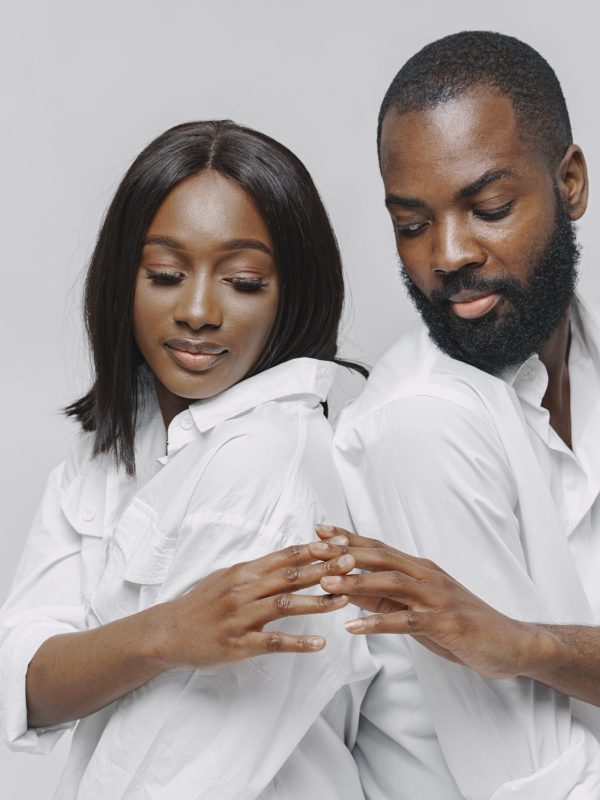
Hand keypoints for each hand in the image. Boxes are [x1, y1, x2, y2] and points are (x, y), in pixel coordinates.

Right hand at [155, 536, 353, 669]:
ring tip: (344, 600)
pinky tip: (319, 643)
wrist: (169, 631)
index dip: (314, 549)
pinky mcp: (239, 644)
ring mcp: (241, 617)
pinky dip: (298, 642)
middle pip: (290, 576)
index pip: (285, 556)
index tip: (340, 543)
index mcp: (244, 571)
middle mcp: (243, 589)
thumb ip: (259, 569)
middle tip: (352, 564)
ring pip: (284, 605)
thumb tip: (292, 557)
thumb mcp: (229, 577)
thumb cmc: (203, 603)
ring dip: (317, 602)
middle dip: (323, 569)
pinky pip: (272, 642)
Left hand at [312, 526, 540, 679]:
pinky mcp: (446, 622)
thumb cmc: (460, 625)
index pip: (378, 547)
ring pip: (391, 583)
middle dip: (345, 552)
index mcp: (420, 569)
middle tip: (312, 549)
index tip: (317, 530)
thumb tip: (349, 591)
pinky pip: (407, 622)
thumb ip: (386, 599)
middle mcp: (427, 575)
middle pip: (381, 556)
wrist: (509, 643)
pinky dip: (378, 624)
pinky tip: (353, 629)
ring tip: (326, 585)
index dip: (348, 538)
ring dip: (357, 582)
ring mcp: (437, 597)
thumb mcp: (417, 608)